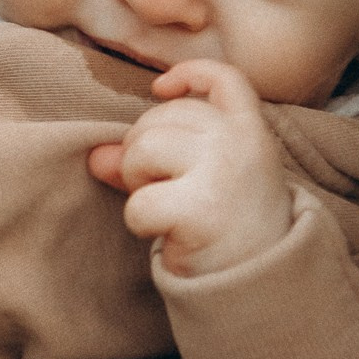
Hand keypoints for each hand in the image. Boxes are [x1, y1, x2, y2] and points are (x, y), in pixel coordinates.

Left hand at [87, 59, 294, 276]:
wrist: (260, 284)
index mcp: (250, 131)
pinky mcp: (200, 209)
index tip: (160, 88)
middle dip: (142, 150)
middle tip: (164, 188)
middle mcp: (240, 143)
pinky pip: (138, 202)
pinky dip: (140, 221)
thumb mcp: (206, 179)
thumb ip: (157, 157)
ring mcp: (222, 172)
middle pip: (159, 118)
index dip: (190, 74)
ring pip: (142, 150)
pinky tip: (167, 233)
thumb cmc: (228, 226)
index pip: (225, 80)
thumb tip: (97, 156)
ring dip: (137, 182)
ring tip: (164, 207)